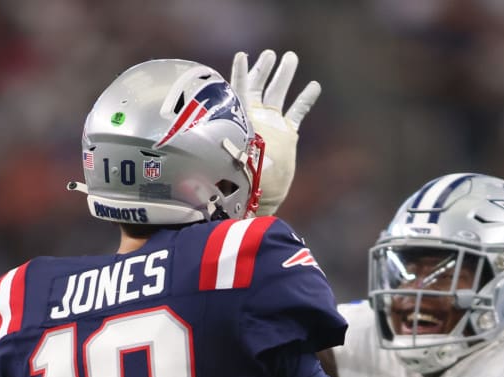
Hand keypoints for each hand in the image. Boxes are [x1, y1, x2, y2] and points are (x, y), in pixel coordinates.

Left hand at [231, 49, 319, 215]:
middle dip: (264, 68)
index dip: (239, 72)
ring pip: (278, 93)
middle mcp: (253, 118)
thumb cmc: (235, 176)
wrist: (255, 196)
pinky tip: (314, 85)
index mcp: (237, 117)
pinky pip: (298, 112)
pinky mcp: (287, 135)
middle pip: (259, 85)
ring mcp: (271, 125)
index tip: (241, 56)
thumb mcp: (223, 147)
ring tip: (290, 58)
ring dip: (284, 75)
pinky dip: (305, 99)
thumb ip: (217, 130)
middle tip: (270, 53)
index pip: (237, 89)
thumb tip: (189, 124)